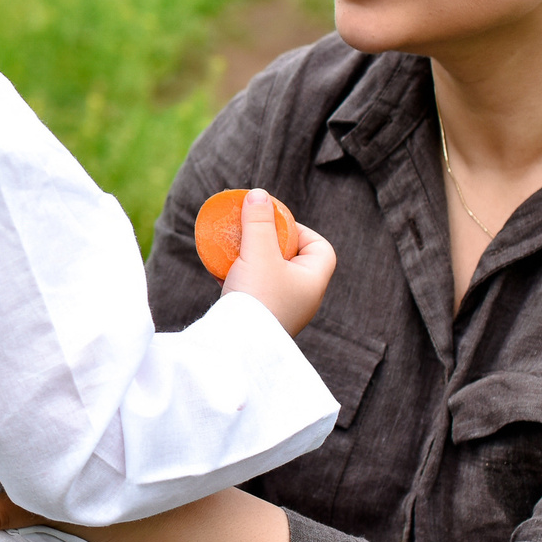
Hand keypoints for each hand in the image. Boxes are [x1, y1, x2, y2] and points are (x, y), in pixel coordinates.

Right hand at [220, 188, 334, 334]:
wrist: (236, 347)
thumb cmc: (256, 297)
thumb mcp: (258, 252)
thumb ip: (259, 221)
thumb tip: (258, 194)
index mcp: (313, 282)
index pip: (320, 248)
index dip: (301, 230)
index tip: (274, 224)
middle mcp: (302, 299)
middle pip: (293, 260)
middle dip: (270, 243)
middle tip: (250, 235)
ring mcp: (282, 311)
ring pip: (271, 276)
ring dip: (252, 260)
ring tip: (232, 252)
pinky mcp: (260, 321)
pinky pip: (255, 292)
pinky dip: (241, 279)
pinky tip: (221, 274)